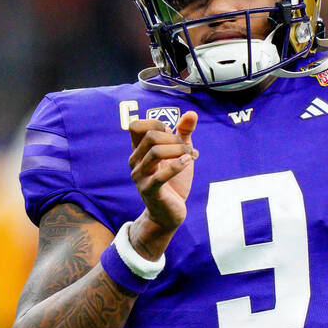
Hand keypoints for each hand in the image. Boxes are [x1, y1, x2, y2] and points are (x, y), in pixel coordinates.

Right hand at [127, 111, 197, 255]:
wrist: (170, 214)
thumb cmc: (174, 182)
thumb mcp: (180, 154)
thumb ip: (184, 133)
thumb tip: (192, 113)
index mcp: (139, 151)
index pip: (136, 126)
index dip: (156, 123)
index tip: (174, 135)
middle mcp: (135, 162)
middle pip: (150, 136)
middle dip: (174, 138)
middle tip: (189, 150)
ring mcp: (140, 177)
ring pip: (155, 151)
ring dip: (180, 151)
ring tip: (192, 157)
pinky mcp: (150, 191)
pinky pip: (160, 175)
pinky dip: (177, 165)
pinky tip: (187, 163)